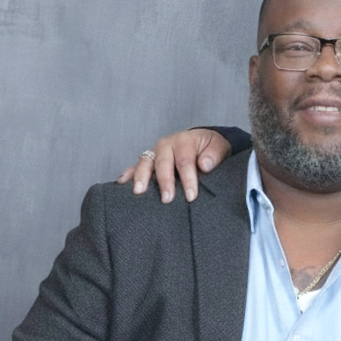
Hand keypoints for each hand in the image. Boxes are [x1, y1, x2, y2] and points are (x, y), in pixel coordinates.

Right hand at [116, 129, 230, 203]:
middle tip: (167, 199)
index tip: (191, 196)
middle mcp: (167, 144)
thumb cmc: (210, 147)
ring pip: (145, 162)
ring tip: (139, 192)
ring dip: (141, 177)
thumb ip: (214, 155)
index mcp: (184, 141)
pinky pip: (136, 166)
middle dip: (165, 182)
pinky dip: (128, 173)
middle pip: (163, 163)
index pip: (185, 161)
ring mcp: (155, 152)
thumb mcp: (219, 147)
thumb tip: (204, 165)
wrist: (203, 142)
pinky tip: (121, 182)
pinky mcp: (149, 160)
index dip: (188, 179)